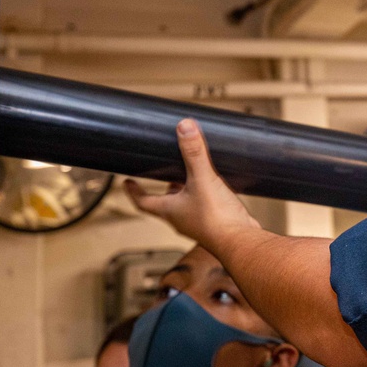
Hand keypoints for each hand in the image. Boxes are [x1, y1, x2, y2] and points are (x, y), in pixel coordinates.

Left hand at [125, 118, 260, 248]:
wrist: (239, 239)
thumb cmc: (216, 219)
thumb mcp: (202, 179)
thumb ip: (194, 153)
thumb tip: (184, 128)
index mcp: (169, 210)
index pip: (143, 201)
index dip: (133, 191)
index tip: (126, 182)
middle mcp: (180, 218)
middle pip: (165, 201)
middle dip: (165, 185)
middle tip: (165, 170)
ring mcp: (198, 222)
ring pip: (186, 203)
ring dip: (187, 189)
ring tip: (193, 172)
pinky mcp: (215, 222)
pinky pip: (205, 206)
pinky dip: (207, 195)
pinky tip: (217, 187)